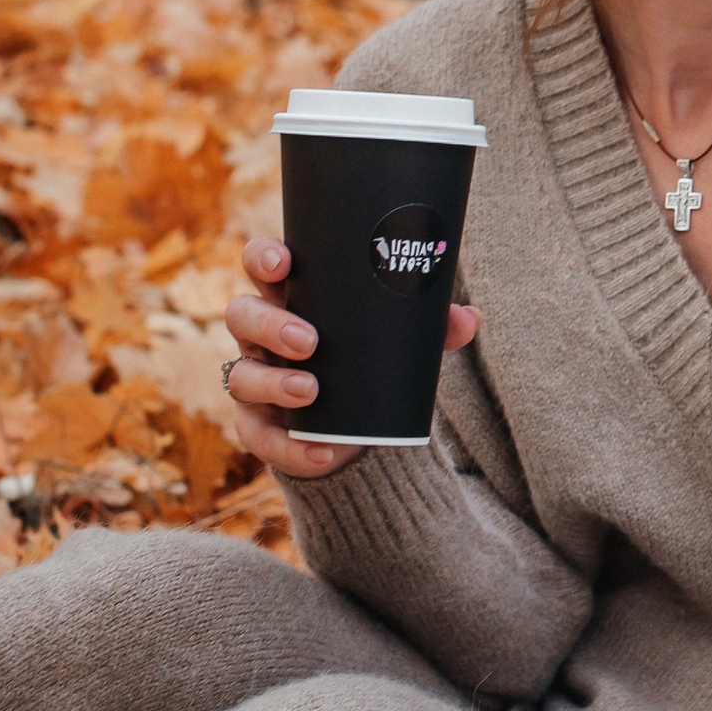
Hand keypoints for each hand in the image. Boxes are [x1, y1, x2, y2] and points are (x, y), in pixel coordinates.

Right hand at [223, 236, 479, 479]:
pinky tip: (321, 452)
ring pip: (241, 376)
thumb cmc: (371, 358)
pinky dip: (290, 448)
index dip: (263, 258)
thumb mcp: (399, 339)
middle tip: (309, 341)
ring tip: (311, 390)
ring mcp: (255, 379)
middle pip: (242, 316)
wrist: (360, 426)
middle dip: (270, 325)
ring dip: (273, 383)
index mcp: (293, 298)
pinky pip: (259, 437)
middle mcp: (262, 335)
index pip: (263, 266)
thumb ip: (433, 327)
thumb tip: (470, 319)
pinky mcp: (260, 426)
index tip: (282, 264)